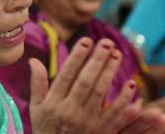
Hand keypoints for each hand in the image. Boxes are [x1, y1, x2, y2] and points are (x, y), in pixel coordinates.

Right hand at [29, 37, 164, 133]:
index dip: (77, 57)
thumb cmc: (46, 130)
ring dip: (110, 72)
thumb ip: (38, 84)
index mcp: (54, 104)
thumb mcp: (37, 109)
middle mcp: (70, 112)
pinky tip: (131, 84)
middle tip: (107, 42)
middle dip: (97, 59)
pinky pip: (115, 114)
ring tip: (117, 54)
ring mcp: (87, 123)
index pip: (67, 75)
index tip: (86, 40)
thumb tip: (33, 59)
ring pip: (101, 92)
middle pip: (86, 81)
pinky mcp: (102, 132)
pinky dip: (124, 99)